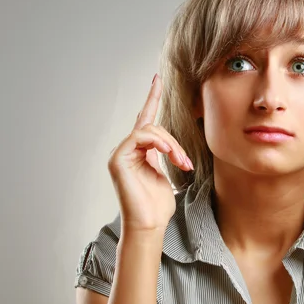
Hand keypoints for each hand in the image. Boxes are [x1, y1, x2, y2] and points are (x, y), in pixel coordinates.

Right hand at [108, 74, 193, 233]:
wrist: (149, 225)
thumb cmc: (158, 206)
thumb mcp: (167, 175)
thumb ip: (166, 156)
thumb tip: (173, 147)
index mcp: (139, 152)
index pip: (145, 120)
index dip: (151, 98)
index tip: (157, 79)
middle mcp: (127, 150)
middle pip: (154, 127)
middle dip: (175, 142)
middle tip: (186, 162)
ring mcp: (120, 153)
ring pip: (149, 130)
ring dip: (171, 145)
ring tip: (181, 163)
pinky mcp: (118, 158)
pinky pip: (140, 136)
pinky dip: (159, 142)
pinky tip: (169, 154)